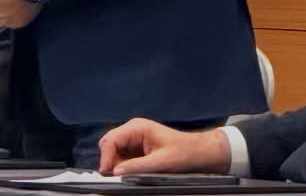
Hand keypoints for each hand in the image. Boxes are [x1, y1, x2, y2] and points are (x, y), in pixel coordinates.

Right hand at [98, 119, 231, 174]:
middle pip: (109, 145)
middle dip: (110, 161)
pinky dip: (124, 166)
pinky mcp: (137, 147)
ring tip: (128, 176)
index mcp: (137, 128)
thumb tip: (116, 172)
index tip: (108, 174)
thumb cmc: (183, 153)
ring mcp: (134, 138)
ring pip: (114, 152)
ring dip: (118, 165)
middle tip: (116, 178)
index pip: (111, 140)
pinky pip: (123, 157)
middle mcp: (132, 130)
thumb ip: (137, 166)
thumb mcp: (161, 162)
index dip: (106, 157)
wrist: (199, 152)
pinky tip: (133, 173)